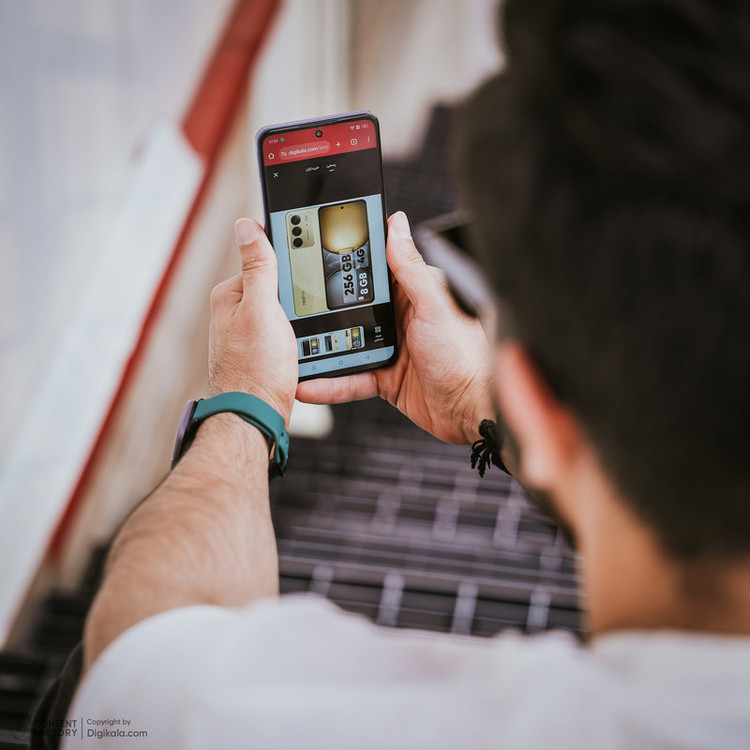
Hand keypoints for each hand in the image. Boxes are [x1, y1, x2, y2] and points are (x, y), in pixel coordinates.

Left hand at [208, 219, 297, 422]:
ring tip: (300, 341)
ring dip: (298, 324)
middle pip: (278, 290)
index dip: (290, 273)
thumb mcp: (262, 309)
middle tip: (303, 320)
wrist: (257, 416)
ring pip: (284, 315)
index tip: (309, 278)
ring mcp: (246, 335)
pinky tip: (299, 352)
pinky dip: (296, 341)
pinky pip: (284, 336)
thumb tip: (246, 225)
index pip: (266, 265)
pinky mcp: (259, 353)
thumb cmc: (256, 369)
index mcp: (229, 296)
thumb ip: (258, 267)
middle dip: (296, 302)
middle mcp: (234, 313)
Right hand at [296, 212, 493, 443]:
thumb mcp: (433, 305)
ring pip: (346, 342)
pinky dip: (330, 383)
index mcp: (413, 293)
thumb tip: (397, 225)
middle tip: (290, 301)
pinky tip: (309, 384)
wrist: (471, 410)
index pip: (375, 269)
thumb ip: (410, 268)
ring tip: (292, 344)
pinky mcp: (384, 377)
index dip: (349, 260)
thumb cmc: (465, 355)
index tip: (318, 250)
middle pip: (353, 306)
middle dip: (324, 306)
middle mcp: (400, 318)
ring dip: (321, 346)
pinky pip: (351, 377)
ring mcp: (390, 348)